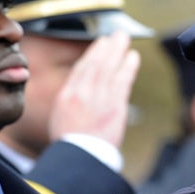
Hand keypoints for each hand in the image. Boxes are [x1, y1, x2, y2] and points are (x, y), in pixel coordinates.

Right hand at [48, 31, 140, 146]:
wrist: (80, 158)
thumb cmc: (71, 144)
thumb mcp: (61, 118)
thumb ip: (71, 101)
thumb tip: (81, 89)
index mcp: (67, 96)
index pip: (81, 69)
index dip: (92, 54)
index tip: (100, 44)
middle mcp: (81, 93)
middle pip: (95, 63)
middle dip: (107, 47)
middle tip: (116, 35)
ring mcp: (98, 98)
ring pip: (108, 68)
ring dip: (118, 50)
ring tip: (124, 39)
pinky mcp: (114, 106)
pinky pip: (122, 81)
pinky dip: (128, 67)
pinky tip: (133, 57)